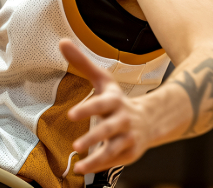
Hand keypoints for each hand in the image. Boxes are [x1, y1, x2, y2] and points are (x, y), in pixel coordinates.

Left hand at [60, 39, 151, 173]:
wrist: (150, 119)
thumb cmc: (117, 100)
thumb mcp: (102, 80)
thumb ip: (81, 62)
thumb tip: (62, 42)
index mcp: (114, 101)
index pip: (100, 104)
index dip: (87, 109)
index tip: (72, 115)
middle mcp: (123, 119)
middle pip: (108, 129)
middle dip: (93, 138)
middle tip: (75, 146)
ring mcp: (128, 137)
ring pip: (113, 150)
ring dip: (97, 159)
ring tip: (79, 165)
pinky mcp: (131, 152)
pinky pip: (115, 160)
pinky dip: (100, 166)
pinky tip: (84, 169)